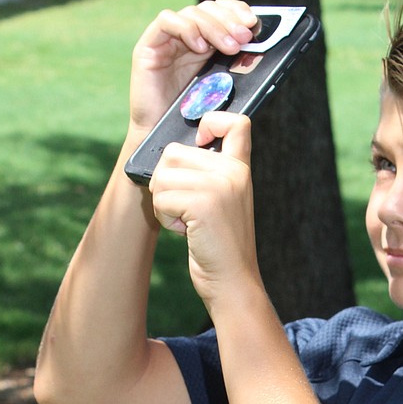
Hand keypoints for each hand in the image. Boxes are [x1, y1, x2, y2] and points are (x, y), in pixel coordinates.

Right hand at [128, 0, 257, 136]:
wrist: (161, 136)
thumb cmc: (192, 117)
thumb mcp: (222, 88)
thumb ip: (234, 67)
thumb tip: (258, 50)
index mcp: (206, 43)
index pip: (221, 11)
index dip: (236, 10)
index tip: (253, 22)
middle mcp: (187, 37)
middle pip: (208, 9)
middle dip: (229, 20)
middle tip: (244, 37)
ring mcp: (167, 39)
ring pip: (192, 13)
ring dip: (214, 27)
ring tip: (229, 47)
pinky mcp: (149, 45)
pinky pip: (167, 21)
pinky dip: (187, 29)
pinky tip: (200, 48)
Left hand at [149, 110, 261, 311]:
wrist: (233, 283)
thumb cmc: (221, 247)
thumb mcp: (224, 203)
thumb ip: (210, 175)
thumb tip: (171, 156)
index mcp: (241, 169)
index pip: (235, 122)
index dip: (211, 120)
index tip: (200, 140)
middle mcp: (233, 172)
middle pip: (173, 152)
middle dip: (167, 182)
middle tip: (187, 209)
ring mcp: (219, 186)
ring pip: (162, 175)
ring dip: (164, 202)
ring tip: (187, 221)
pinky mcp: (203, 203)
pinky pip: (161, 197)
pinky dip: (164, 218)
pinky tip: (185, 231)